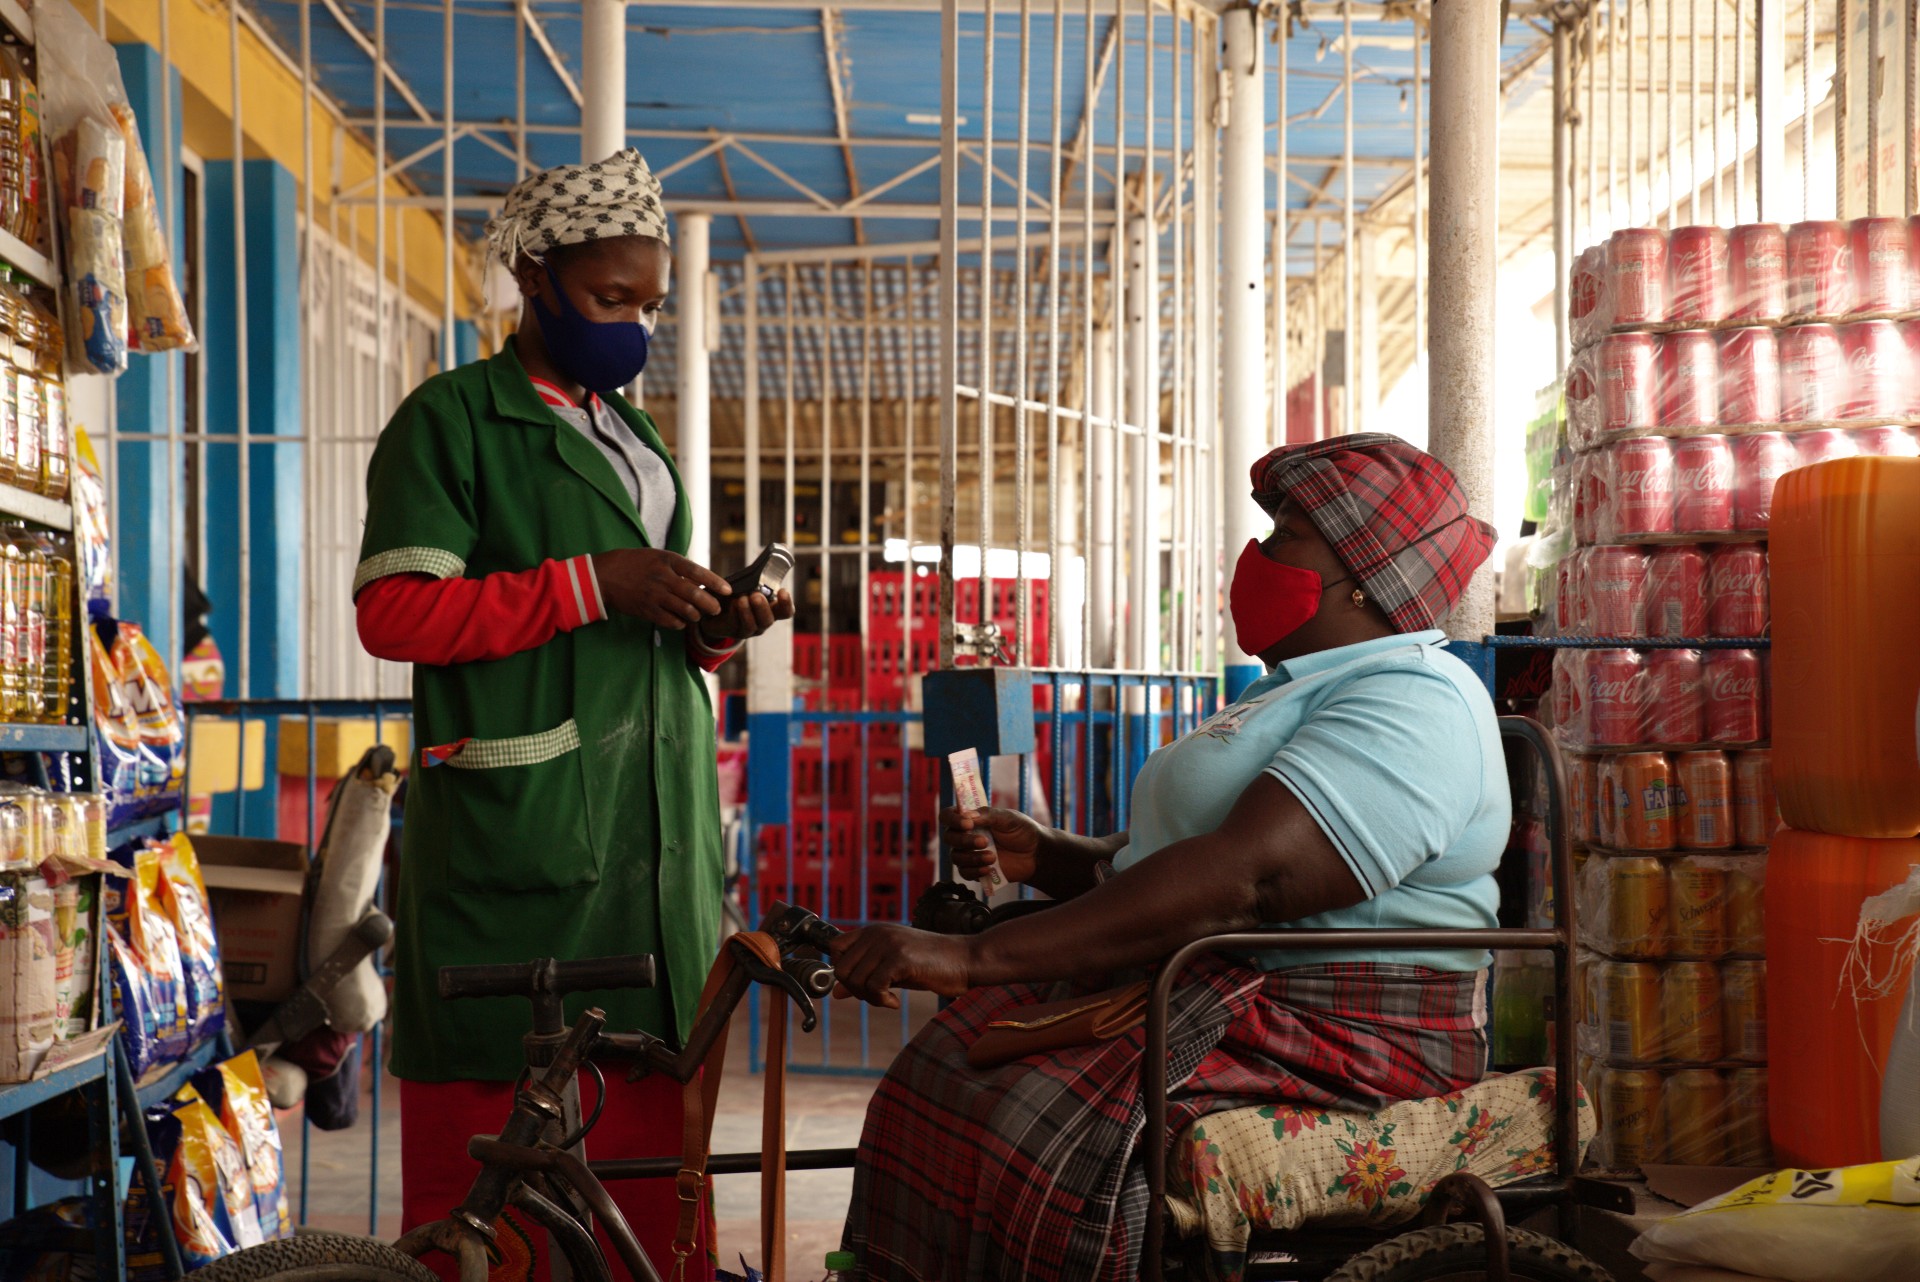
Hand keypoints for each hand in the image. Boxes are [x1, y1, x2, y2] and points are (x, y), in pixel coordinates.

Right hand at [591, 550, 731, 630]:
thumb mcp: (658, 557)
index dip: (715, 582)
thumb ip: (679, 568)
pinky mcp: (647, 610)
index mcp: (668, 561)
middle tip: (716, 609)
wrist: (605, 575)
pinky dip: (680, 623)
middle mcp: (663, 578)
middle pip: (695, 595)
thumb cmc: (635, 563)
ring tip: (698, 615)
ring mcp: (655, 595)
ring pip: (685, 610)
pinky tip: (681, 621)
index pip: (698, 572)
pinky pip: (671, 621)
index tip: (727, 591)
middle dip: (710, 605)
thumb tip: (702, 581)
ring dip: (696, 615)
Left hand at [698, 588, 794, 643]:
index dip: (787, 603)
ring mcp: (749, 629)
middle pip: (768, 620)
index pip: (786, 611)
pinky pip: (735, 625)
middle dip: (762, 607)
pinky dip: (734, 613)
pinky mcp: (734, 631)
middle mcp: (762, 622)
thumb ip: (757, 582)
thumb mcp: (750, 587)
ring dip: (747, 611)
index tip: (782, 591)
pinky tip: (732, 602)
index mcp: (772, 610)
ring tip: (741, 598)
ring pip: (752, 625)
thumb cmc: (739, 594)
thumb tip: (762, 567)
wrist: (720, 610)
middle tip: (756, 595)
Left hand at [827, 924, 972, 1008]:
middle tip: (878, 996)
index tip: (861, 985)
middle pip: (842, 968)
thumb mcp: (893, 969)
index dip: (842, 971)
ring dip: (870, 998)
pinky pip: (874, 986)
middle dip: (856, 990)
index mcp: (874, 931)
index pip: (835, 947)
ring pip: (855, 979)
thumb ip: (866, 975)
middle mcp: (877, 933)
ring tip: (889, 999)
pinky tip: (896, 1002)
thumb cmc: (932, 964)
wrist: (965, 959)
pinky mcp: (900, 957)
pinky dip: (881, 1000)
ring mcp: (889, 943)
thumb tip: (836, 992)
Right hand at [942, 805, 1044, 885]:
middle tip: (985, 841)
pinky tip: (989, 868)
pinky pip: (965, 873)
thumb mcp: (1008, 818)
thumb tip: (966, 815)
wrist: (1036, 854)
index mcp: (971, 819)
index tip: (968, 824)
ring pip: (956, 857)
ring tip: (992, 857)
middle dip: (964, 840)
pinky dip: (975, 870)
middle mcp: (966, 835)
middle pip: (949, 838)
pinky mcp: (975, 870)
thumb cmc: (1022, 831)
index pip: (948, 816)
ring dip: (972, 857)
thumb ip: (988, 815)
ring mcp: (970, 853)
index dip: (953, 819)